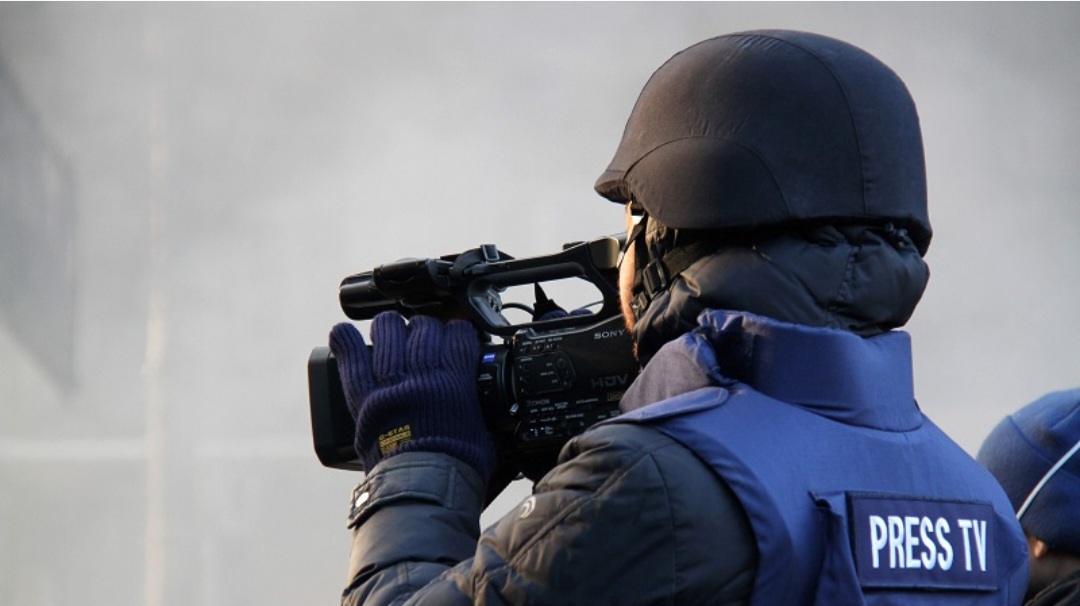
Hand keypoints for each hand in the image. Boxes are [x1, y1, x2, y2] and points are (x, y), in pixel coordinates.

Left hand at [329, 312, 496, 479]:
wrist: (425, 489)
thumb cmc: (457, 466)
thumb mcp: (485, 431)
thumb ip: (483, 409)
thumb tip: (494, 407)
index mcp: (455, 380)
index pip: (459, 334)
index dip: (459, 332)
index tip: (457, 337)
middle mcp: (422, 375)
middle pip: (424, 327)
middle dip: (427, 328)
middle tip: (426, 336)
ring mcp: (389, 383)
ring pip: (388, 331)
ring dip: (391, 326)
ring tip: (392, 330)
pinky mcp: (363, 397)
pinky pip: (350, 360)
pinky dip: (344, 342)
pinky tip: (342, 332)